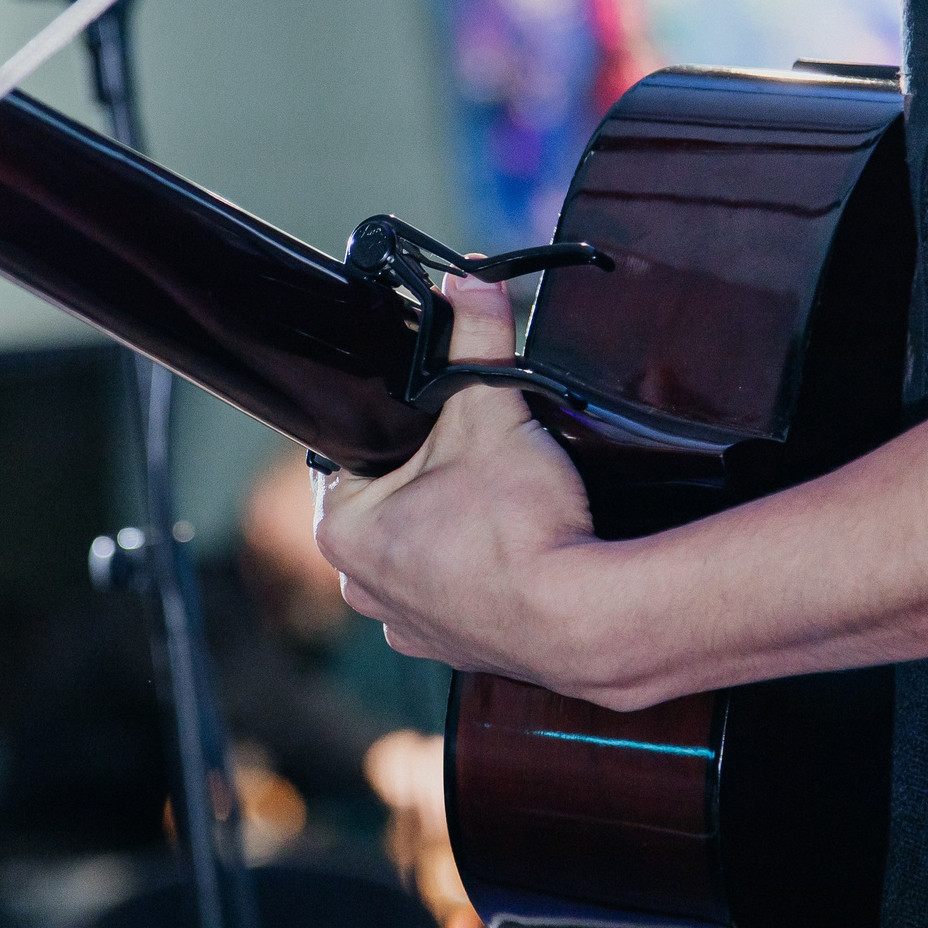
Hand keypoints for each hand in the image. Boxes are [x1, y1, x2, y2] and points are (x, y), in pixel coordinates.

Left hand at [314, 274, 611, 694]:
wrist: (585, 616)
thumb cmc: (522, 528)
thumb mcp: (493, 411)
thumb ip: (476, 338)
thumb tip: (472, 278)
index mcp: (342, 531)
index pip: (352, 451)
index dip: (397, 423)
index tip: (437, 412)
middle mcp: (361, 587)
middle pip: (388, 500)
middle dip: (429, 473)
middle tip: (477, 451)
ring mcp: (408, 627)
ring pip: (422, 550)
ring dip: (453, 526)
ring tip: (500, 502)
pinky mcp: (457, 650)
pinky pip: (458, 595)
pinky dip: (482, 572)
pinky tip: (515, 549)